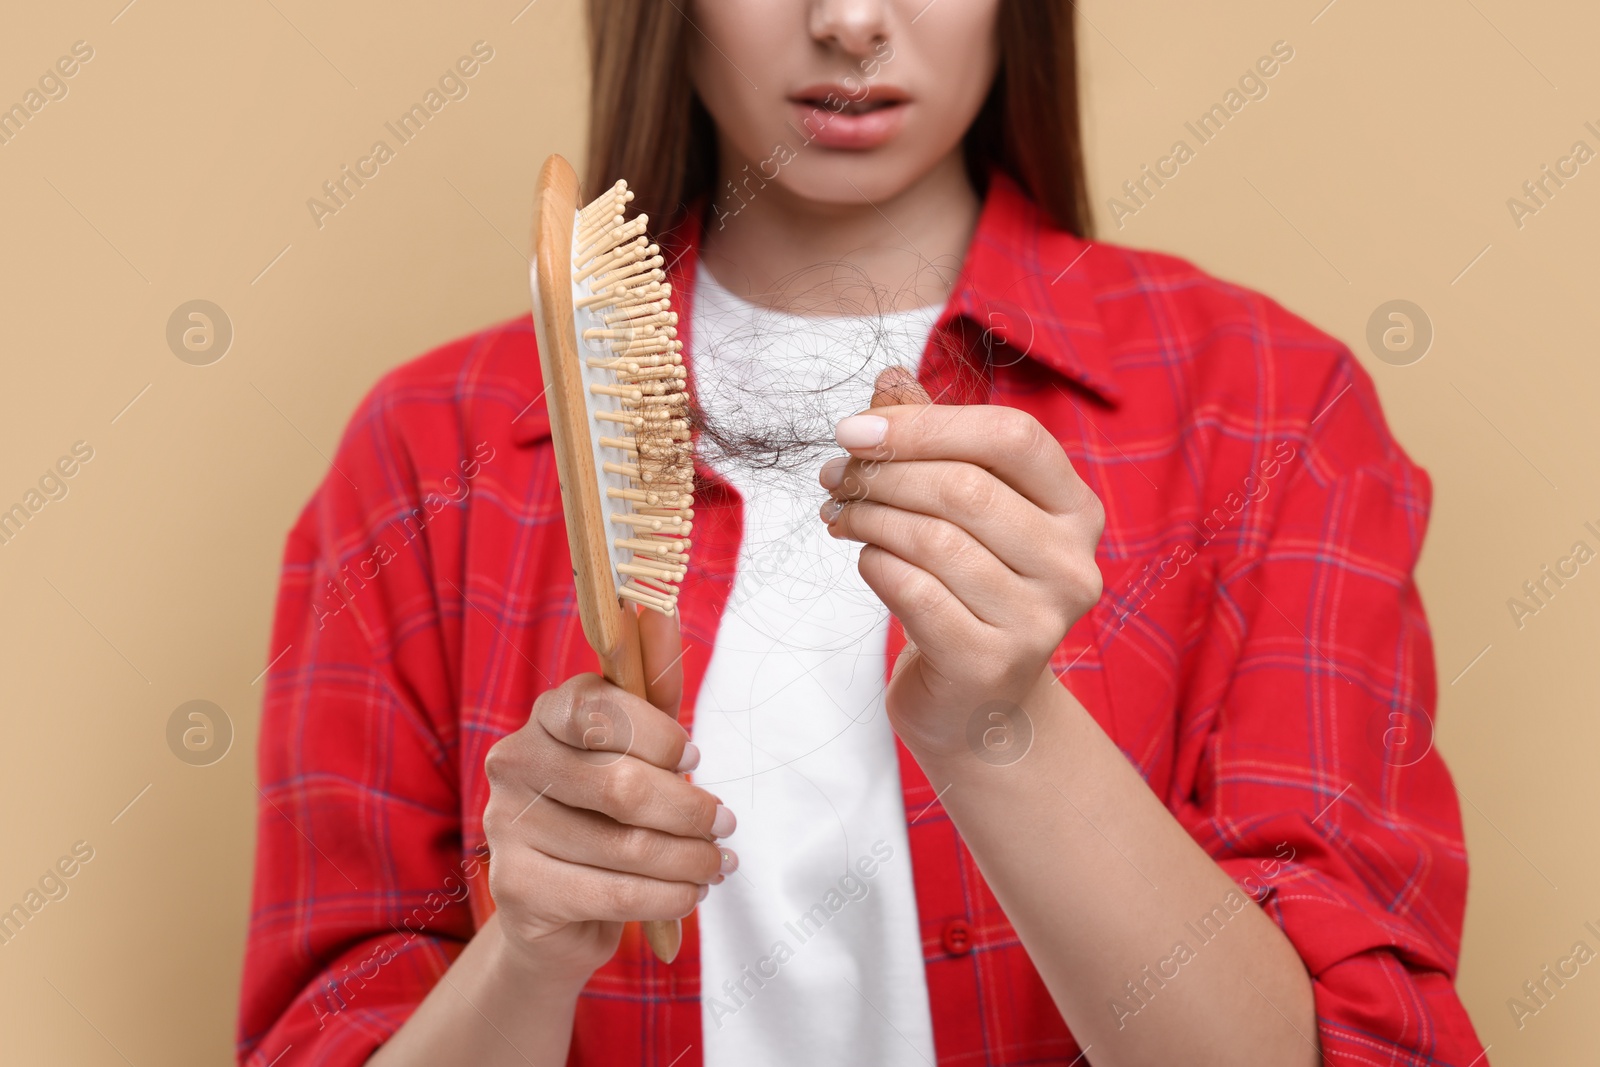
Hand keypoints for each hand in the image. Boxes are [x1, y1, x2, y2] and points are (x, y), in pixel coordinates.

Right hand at [480, 609, 736, 984]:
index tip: (694, 755)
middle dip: (690, 810)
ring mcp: (506, 825)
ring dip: (690, 860)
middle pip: (621, 785)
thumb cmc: (610, 812)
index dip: (659, 735)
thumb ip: (654, 685)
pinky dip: (669, 897)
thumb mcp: (640, 746)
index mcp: (546, 715)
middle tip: (724, 824)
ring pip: (625, 845)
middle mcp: (514, 761)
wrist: (560, 907)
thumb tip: (662, 606)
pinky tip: (689, 893)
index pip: (601, 708)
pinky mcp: (516, 886)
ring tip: (716, 864)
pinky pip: (614, 893)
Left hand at [818, 368, 1104, 758]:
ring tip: (840, 516)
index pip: (1013, 438)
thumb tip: (888, 379)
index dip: (927, 424)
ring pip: (934, 538)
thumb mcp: (960, 512)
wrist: (977, 706)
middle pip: (965, 487)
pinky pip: (914, 590)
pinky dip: (875, 565)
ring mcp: (1039, 619)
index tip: (855, 428)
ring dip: (870, 518)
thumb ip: (934, 443)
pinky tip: (866, 560)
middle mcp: (1072, 563)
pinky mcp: (992, 662)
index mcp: (1076, 510)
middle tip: (834, 478)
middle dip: (883, 474)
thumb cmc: (967, 592)